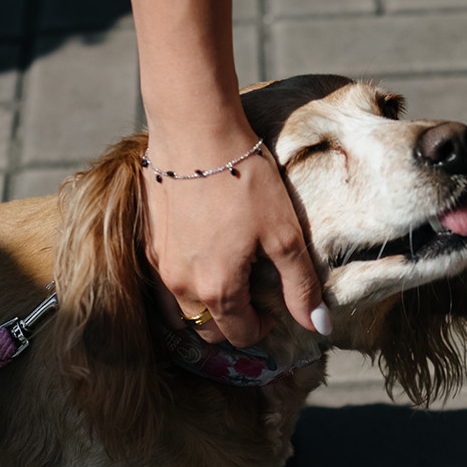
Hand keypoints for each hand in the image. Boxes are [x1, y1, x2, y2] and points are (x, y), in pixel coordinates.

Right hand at [143, 104, 325, 348]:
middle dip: (231, 322)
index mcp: (217, 290)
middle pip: (206, 329)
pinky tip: (200, 254)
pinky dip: (181, 283)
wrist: (195, 130)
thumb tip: (320, 326)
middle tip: (252, 292)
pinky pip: (162, 281)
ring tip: (225, 277)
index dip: (264, 326)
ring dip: (202, 305)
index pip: (241, 335)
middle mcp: (179, 286)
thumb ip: (300, 285)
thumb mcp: (284, 234)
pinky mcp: (145, 241)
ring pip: (179, 309)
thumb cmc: (244, 180)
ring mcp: (158, 264)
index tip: (275, 303)